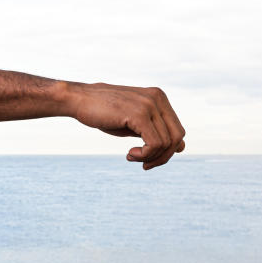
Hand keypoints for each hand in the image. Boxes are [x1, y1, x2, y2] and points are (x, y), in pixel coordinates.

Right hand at [68, 83, 185, 169]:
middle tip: (145, 165)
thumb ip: (156, 131)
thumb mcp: (135, 122)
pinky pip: (155, 144)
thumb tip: (182, 147)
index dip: (168, 150)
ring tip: (132, 157)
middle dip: (164, 156)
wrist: (79, 100)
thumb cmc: (104, 112)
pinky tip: (130, 154)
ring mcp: (149, 105)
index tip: (148, 158)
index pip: (177, 130)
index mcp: (159, 97)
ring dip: (151, 157)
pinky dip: (145, 155)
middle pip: (178, 137)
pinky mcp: (139, 114)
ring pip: (167, 143)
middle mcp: (158, 98)